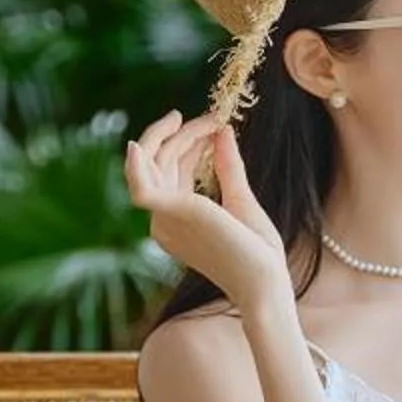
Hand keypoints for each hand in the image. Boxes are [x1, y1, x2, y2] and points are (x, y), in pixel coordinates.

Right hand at [124, 111, 289, 311]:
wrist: (266, 284)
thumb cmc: (257, 253)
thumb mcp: (240, 200)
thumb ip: (228, 168)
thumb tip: (223, 132)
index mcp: (175, 218)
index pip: (169, 169)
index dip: (188, 141)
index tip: (215, 124)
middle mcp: (163, 220)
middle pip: (160, 162)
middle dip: (182, 134)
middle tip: (210, 117)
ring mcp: (166, 218)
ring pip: (154, 164)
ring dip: (176, 137)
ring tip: (205, 120)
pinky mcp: (175, 214)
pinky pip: (141, 189)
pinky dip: (135, 167)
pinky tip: (137, 146)